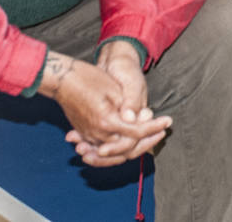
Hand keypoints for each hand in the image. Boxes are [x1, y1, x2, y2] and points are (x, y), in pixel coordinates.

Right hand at [38, 49, 168, 166]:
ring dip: (132, 147)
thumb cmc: (89, 79)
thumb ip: (128, 108)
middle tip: (161, 132)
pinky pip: (102, 148)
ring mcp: (89, 136)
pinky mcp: (85, 134)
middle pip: (127, 148)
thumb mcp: (114, 89)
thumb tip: (141, 121)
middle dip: (147, 142)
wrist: (63, 79)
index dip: (154, 127)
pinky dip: (117, 148)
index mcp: (107, 122)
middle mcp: (98, 134)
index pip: (137, 131)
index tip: (168, 121)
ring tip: (149, 139)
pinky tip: (130, 142)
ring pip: (115, 153)